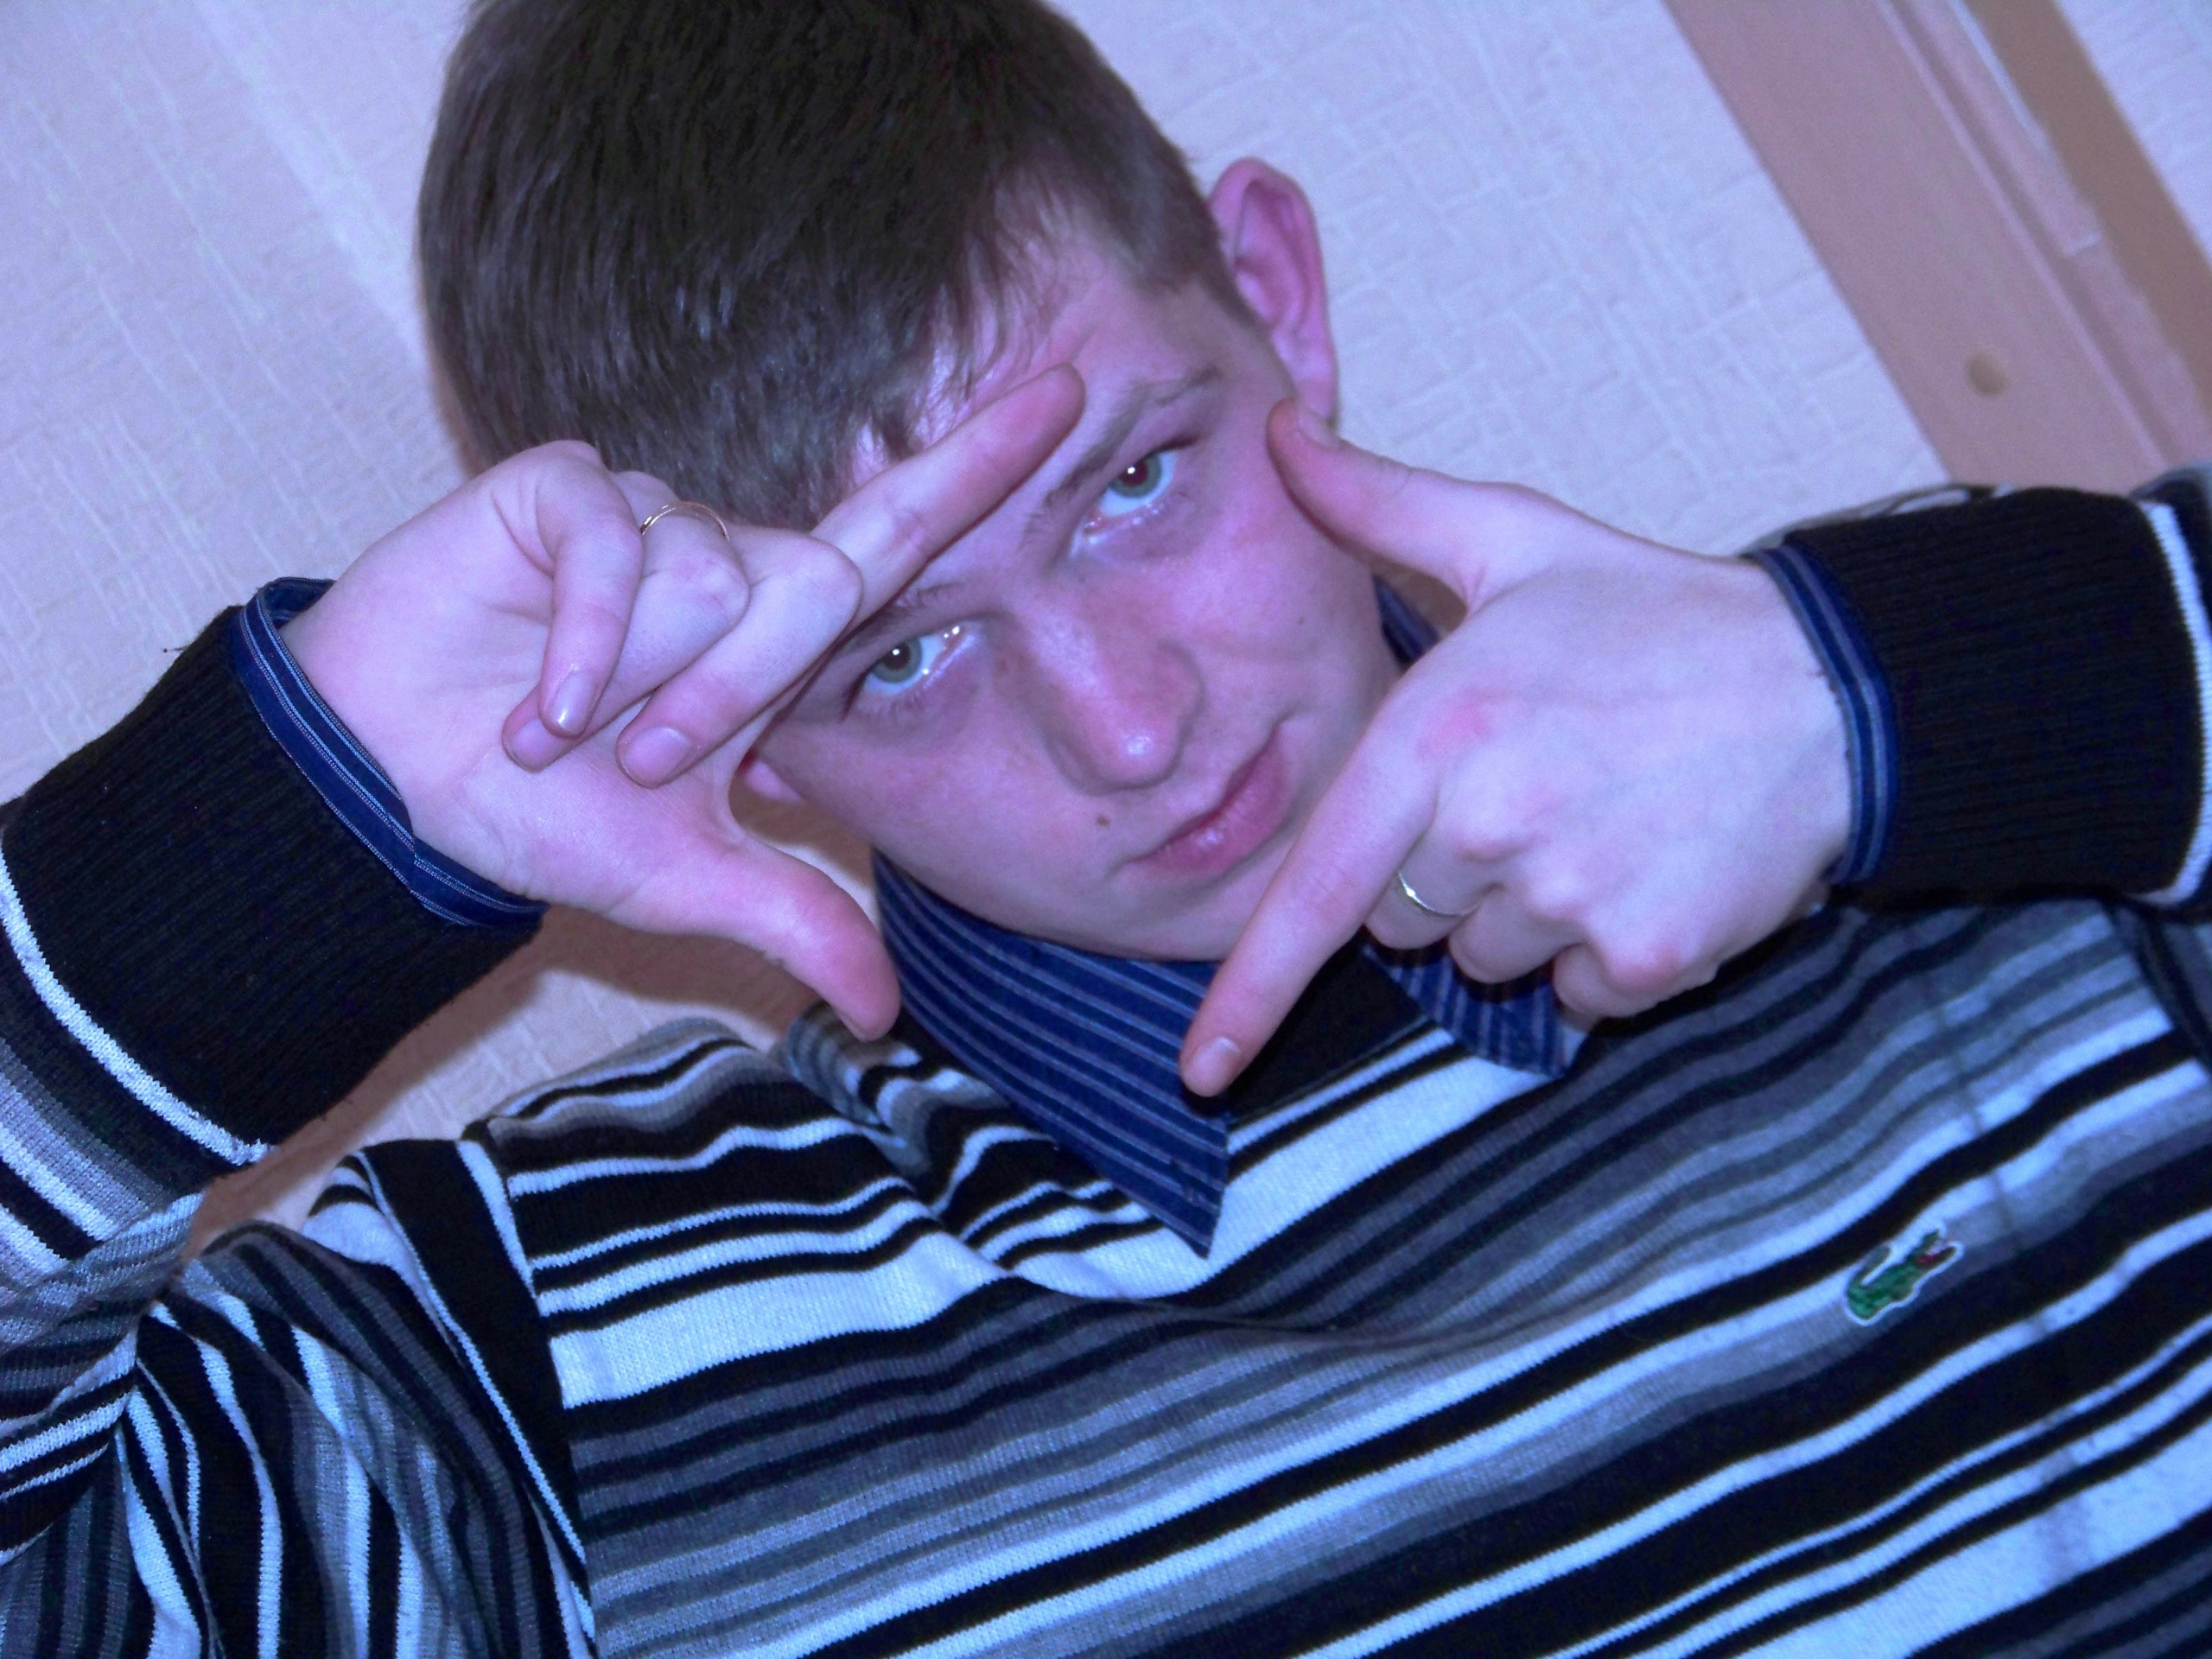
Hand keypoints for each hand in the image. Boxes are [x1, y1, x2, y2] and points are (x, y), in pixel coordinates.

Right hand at [281, 368, 1083, 1037]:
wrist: (397, 793)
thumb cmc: (542, 816)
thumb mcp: (688, 881)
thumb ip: (797, 922)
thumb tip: (889, 1016)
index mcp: (771, 637)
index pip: (898, 540)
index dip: (980, 467)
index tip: (1073, 393)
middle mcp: (724, 561)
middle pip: (818, 583)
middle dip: (737, 696)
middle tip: (648, 763)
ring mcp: (643, 518)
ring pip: (719, 572)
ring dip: (648, 682)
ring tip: (570, 727)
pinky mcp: (559, 493)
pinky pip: (617, 547)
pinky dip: (587, 645)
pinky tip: (537, 707)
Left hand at [1181, 402, 1848, 1092]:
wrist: (1837, 687)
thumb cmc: (1657, 615)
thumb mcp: (1514, 541)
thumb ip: (1380, 505)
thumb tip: (1278, 436)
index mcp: (1436, 735)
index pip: (1317, 889)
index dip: (1251, 990)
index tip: (1204, 1069)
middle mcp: (1487, 828)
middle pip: (1399, 921)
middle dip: (1439, 875)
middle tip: (1533, 787)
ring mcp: (1569, 899)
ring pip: (1483, 962)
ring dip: (1520, 916)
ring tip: (1598, 820)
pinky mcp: (1647, 958)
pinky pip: (1574, 998)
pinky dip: (1600, 957)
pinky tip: (1646, 870)